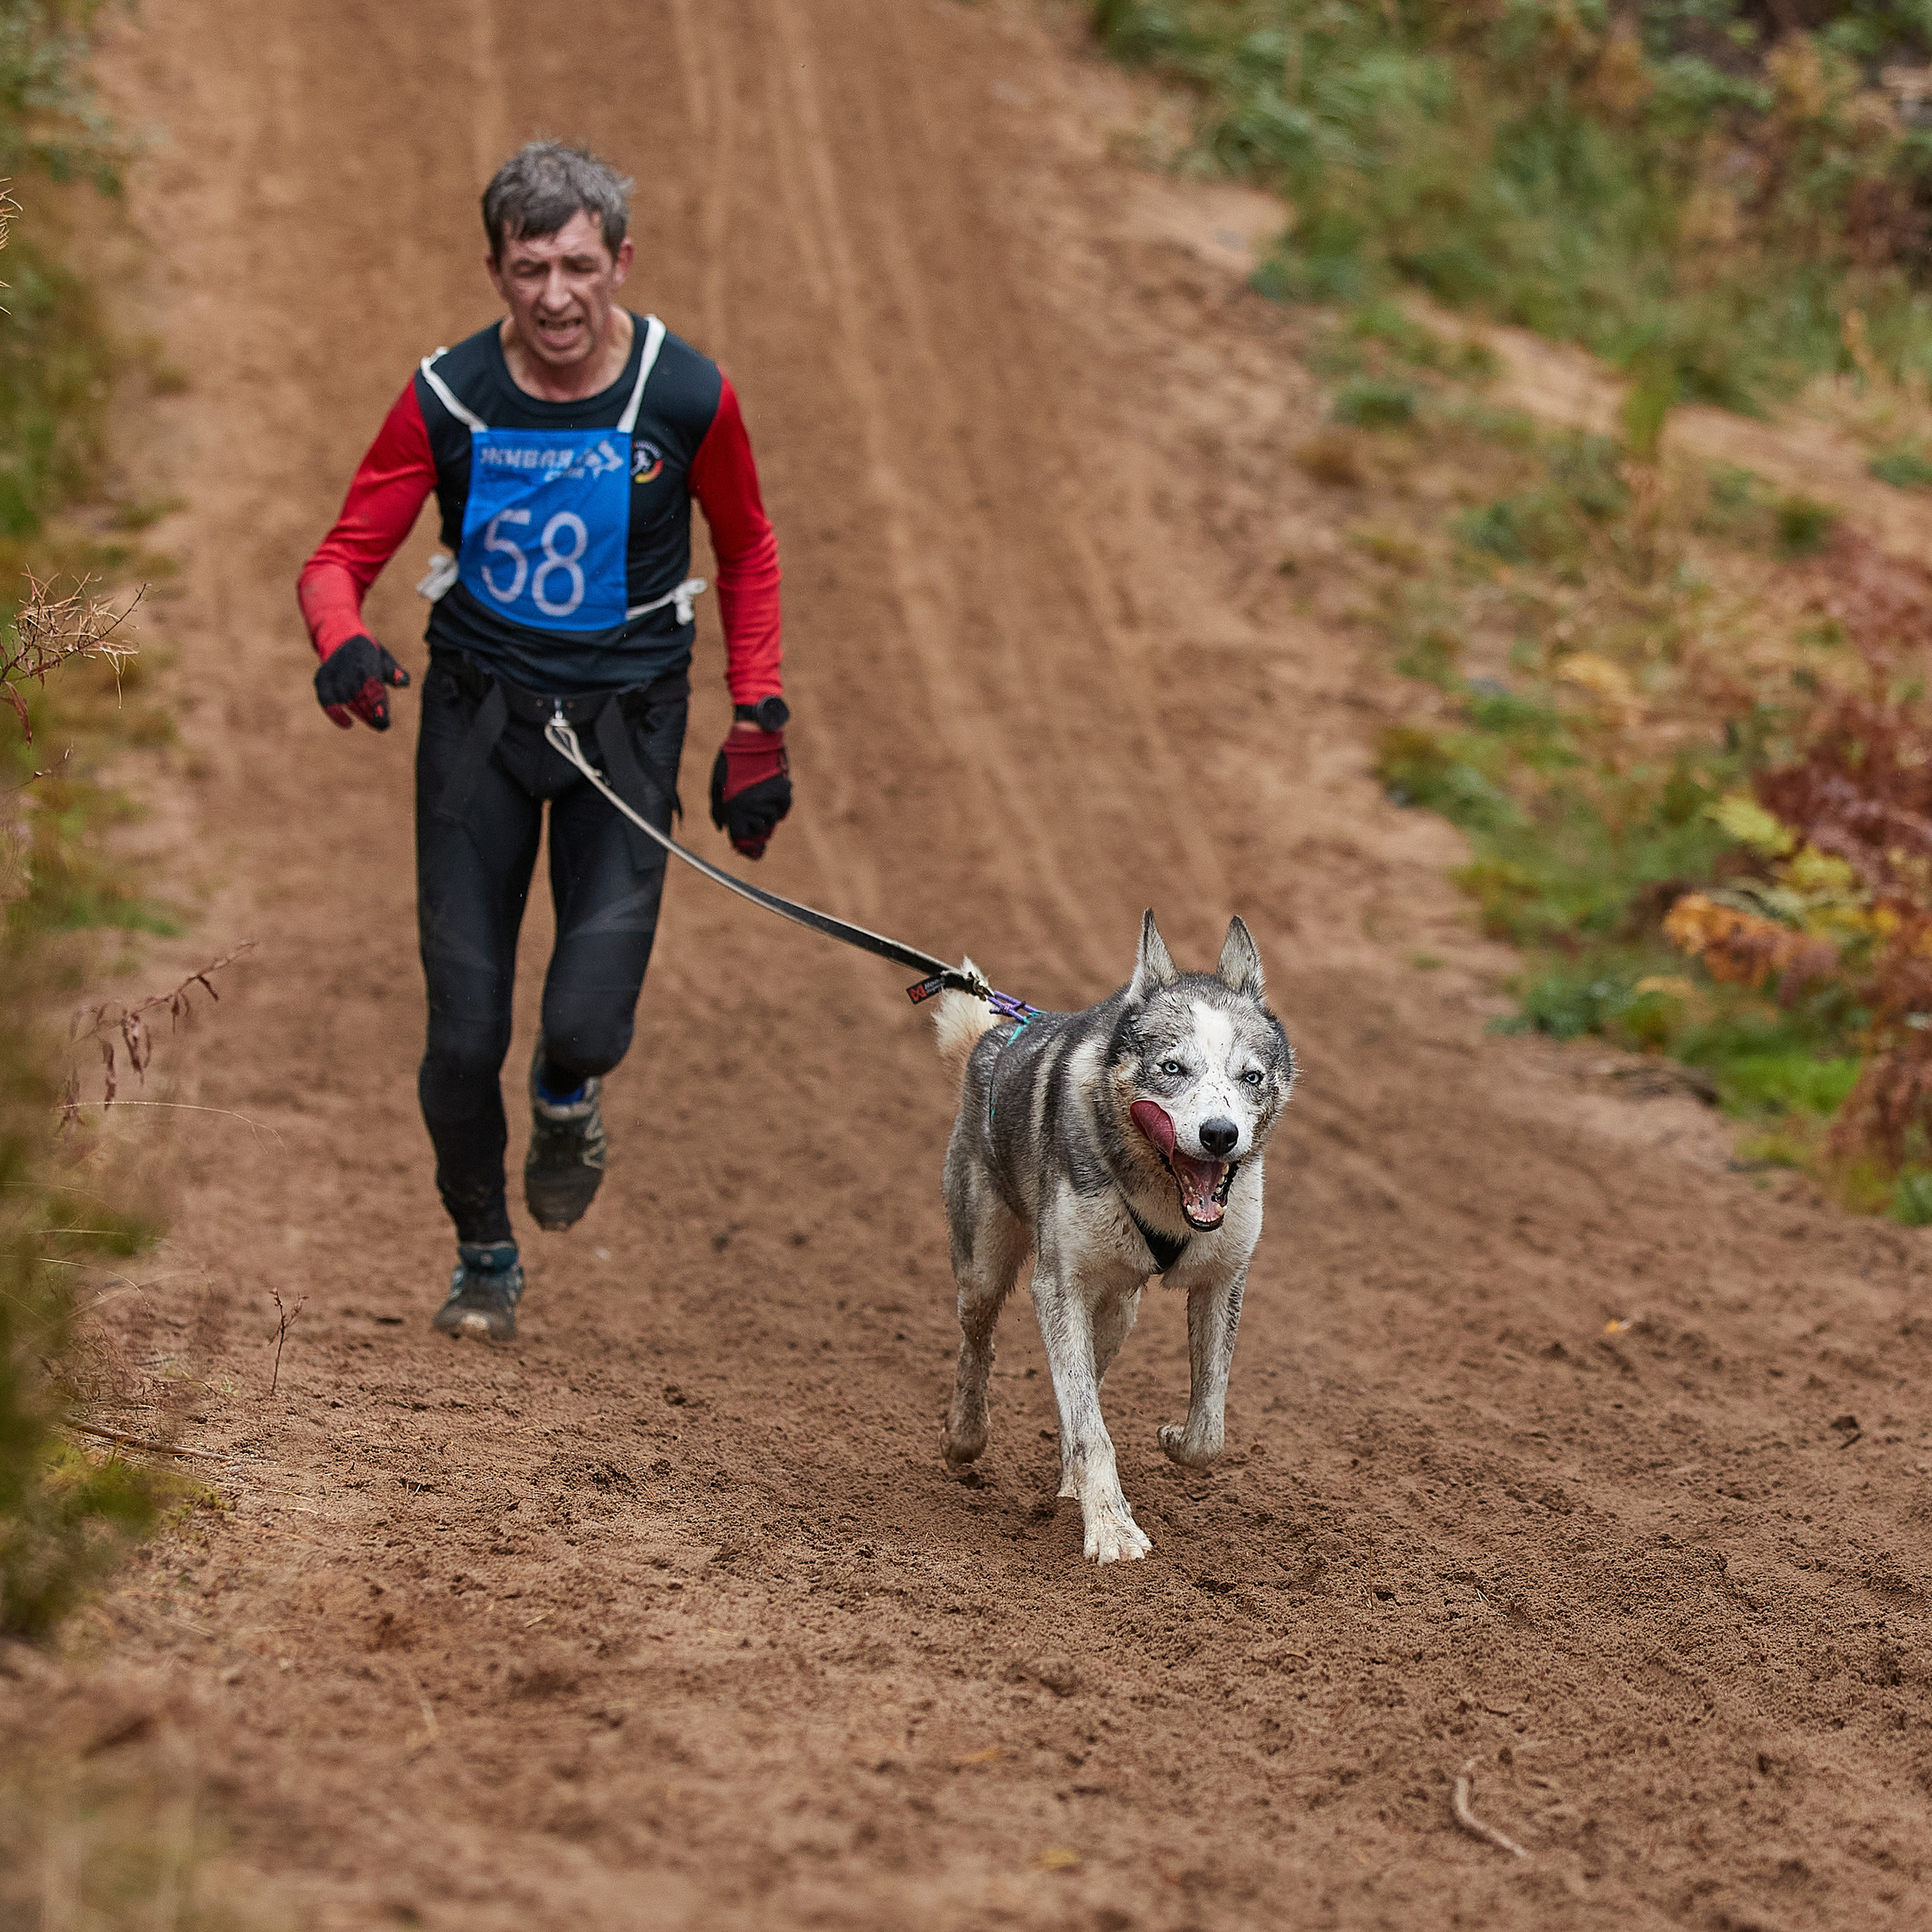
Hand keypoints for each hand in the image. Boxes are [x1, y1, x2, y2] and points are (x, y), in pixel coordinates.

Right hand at [314, 634, 409, 730]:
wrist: (342, 639)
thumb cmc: (369, 655)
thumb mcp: (384, 658)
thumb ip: (395, 672)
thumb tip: (403, 682)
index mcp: (366, 661)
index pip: (372, 686)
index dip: (377, 705)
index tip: (383, 719)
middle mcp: (347, 667)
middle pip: (359, 696)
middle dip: (371, 714)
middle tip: (382, 724)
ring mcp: (333, 674)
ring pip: (346, 700)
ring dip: (360, 714)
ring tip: (373, 722)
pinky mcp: (321, 680)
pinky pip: (326, 701)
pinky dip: (335, 714)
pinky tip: (348, 724)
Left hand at [709, 724, 790, 859]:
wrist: (753, 738)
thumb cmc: (731, 759)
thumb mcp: (716, 783)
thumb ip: (717, 809)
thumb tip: (722, 829)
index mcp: (733, 807)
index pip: (741, 839)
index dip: (746, 848)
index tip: (751, 852)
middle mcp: (751, 807)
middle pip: (759, 833)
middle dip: (757, 830)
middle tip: (755, 820)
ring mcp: (768, 799)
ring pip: (772, 821)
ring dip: (767, 815)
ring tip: (760, 798)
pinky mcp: (783, 791)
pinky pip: (784, 810)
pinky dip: (780, 807)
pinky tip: (771, 796)